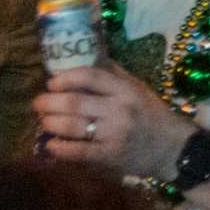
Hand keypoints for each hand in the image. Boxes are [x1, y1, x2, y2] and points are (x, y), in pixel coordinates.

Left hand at [33, 64, 194, 178]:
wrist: (172, 148)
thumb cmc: (151, 114)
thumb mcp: (137, 88)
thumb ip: (112, 74)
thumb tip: (86, 54)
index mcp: (126, 89)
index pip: (91, 76)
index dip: (66, 78)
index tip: (52, 82)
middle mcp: (120, 109)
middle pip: (75, 102)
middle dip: (49, 102)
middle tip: (38, 103)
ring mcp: (114, 134)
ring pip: (73, 126)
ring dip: (51, 123)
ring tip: (44, 122)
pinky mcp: (110, 156)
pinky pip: (78, 152)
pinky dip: (60, 149)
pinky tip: (50, 145)